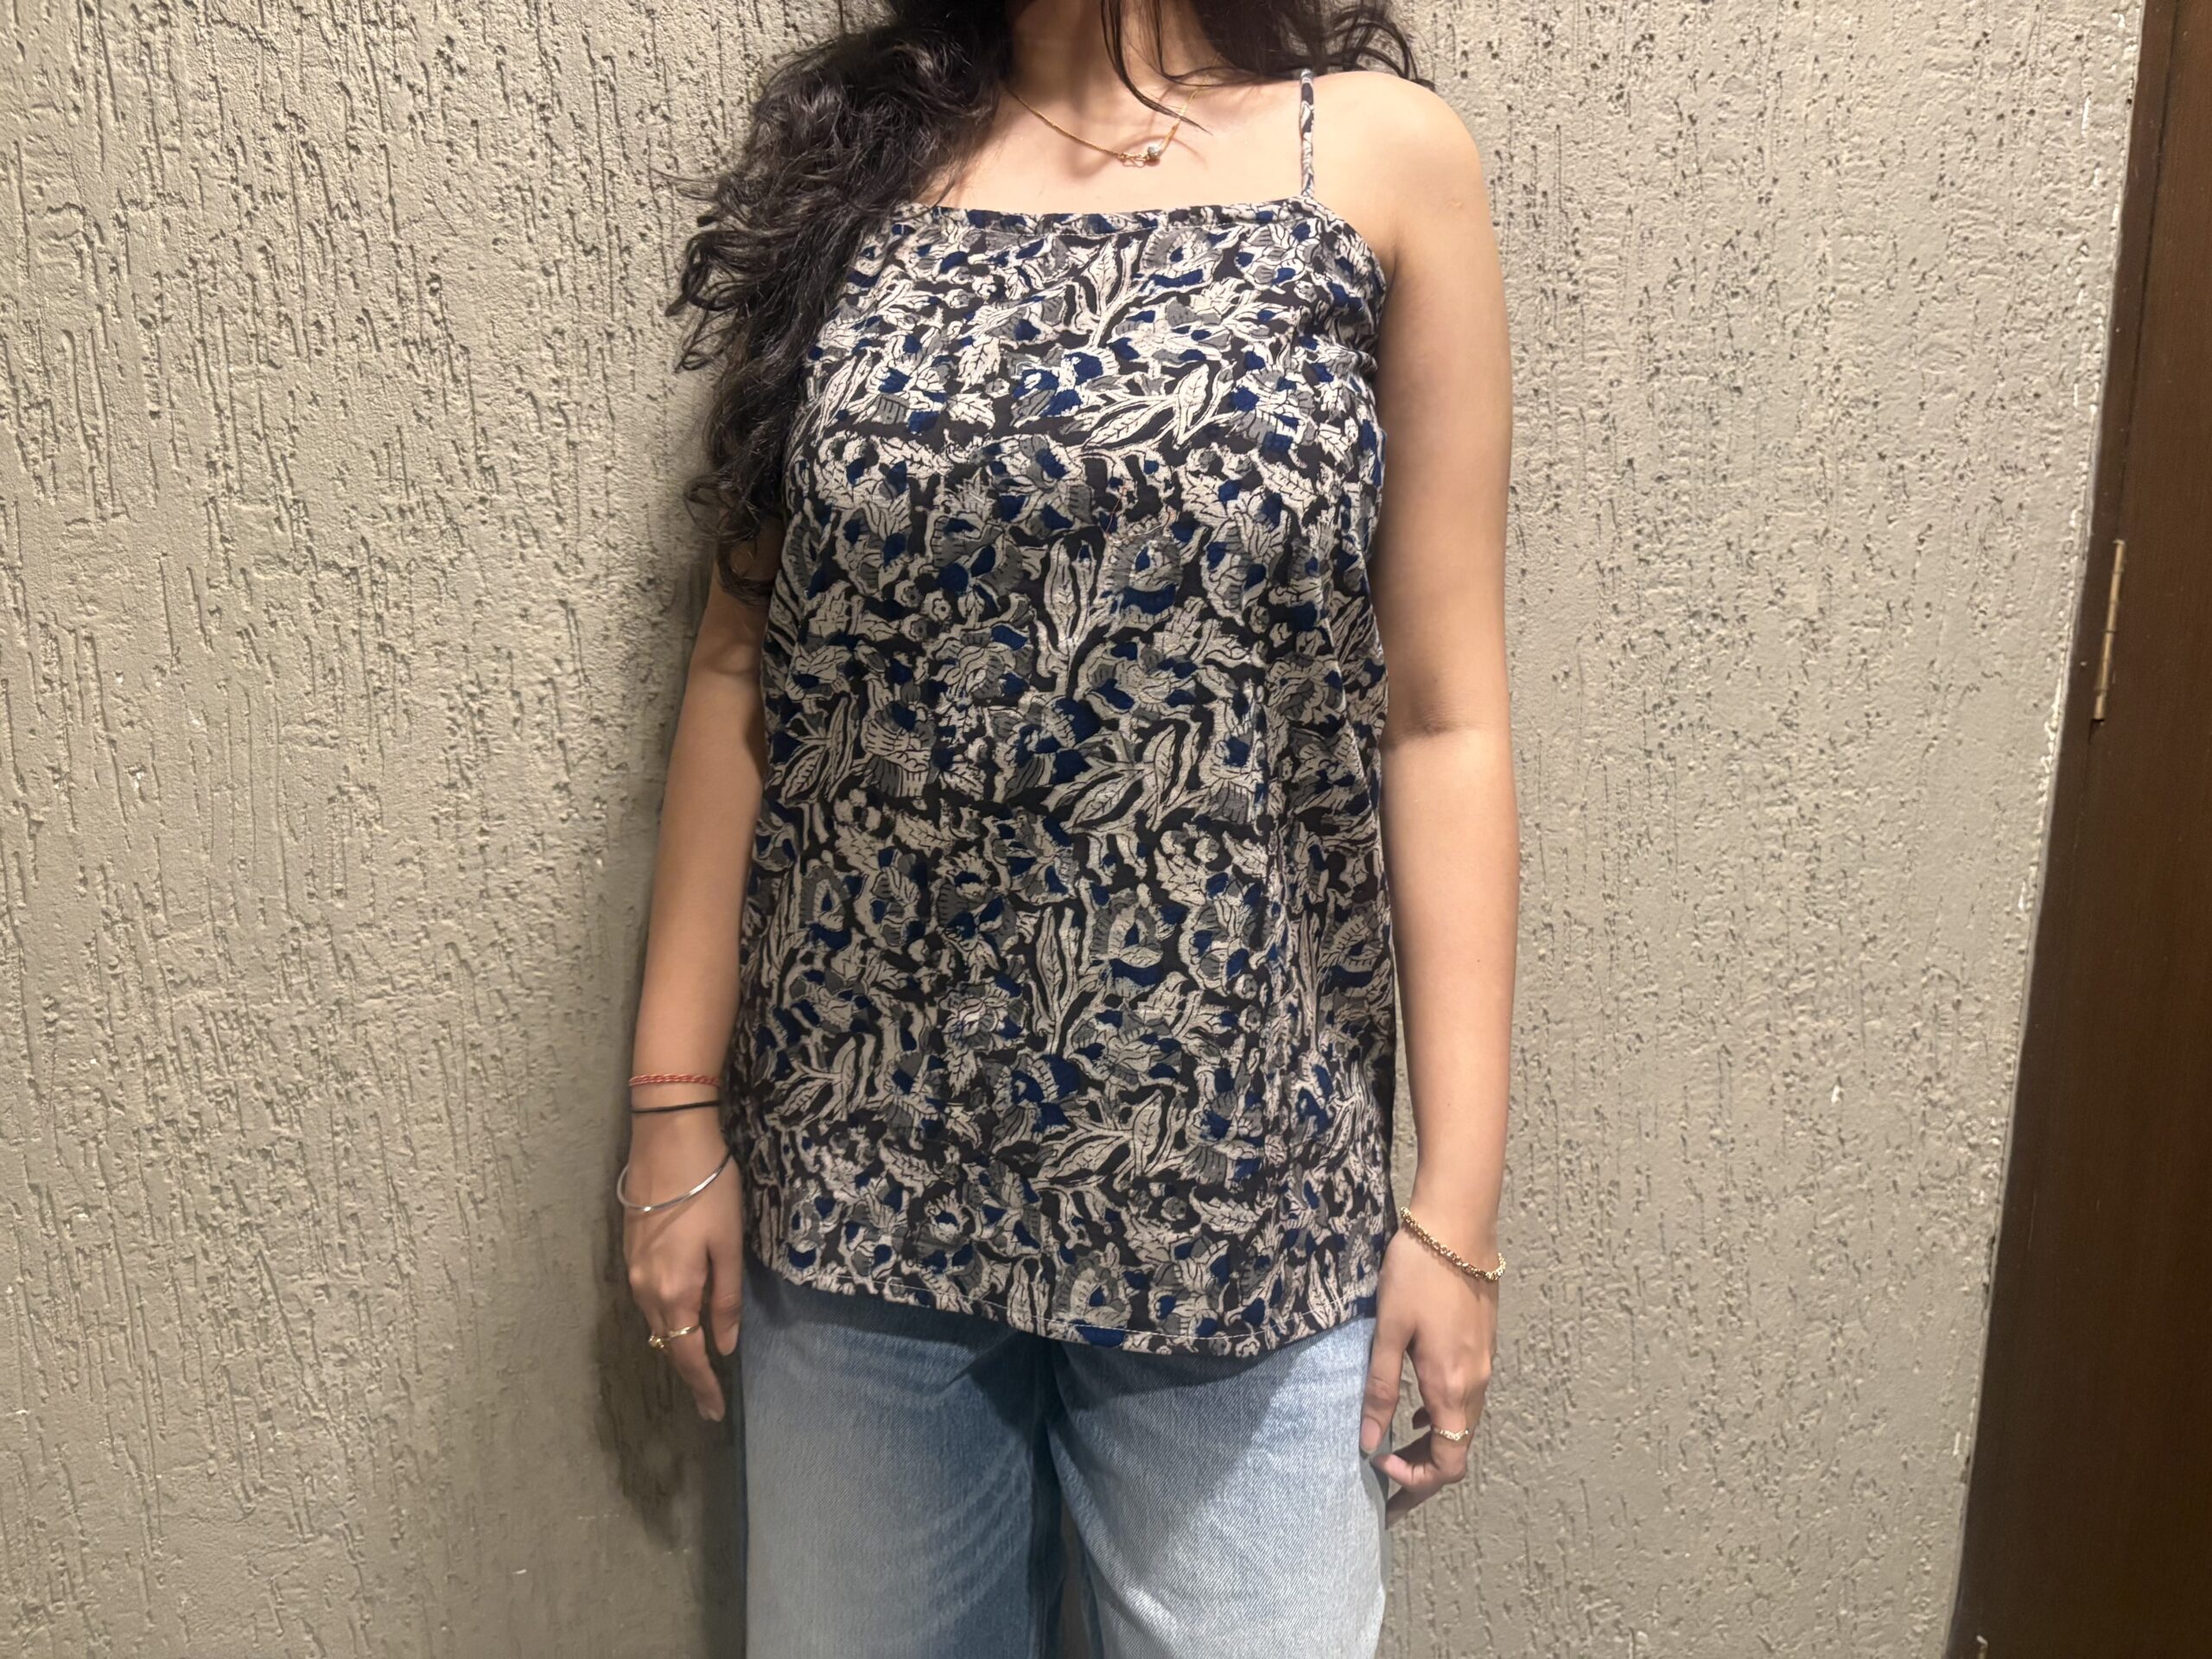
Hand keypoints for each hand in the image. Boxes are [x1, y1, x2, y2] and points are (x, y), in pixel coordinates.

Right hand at [622, 1110, 745, 1420]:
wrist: (666, 1139)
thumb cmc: (709, 1188)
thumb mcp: (729, 1244)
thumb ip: (725, 1299)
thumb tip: (724, 1347)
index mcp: (675, 1291)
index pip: (688, 1354)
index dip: (702, 1385)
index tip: (714, 1413)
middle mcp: (645, 1288)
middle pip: (666, 1343)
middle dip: (688, 1372)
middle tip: (709, 1398)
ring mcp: (632, 1270)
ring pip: (654, 1321)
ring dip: (674, 1344)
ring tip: (698, 1364)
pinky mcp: (628, 1250)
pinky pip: (647, 1299)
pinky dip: (663, 1317)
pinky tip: (679, 1317)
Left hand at [1360, 1220, 1497, 1523]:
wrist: (1457, 1227)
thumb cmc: (1418, 1274)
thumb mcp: (1388, 1333)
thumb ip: (1380, 1391)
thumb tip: (1368, 1445)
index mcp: (1451, 1388)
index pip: (1448, 1464)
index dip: (1416, 1479)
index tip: (1379, 1467)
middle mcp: (1475, 1384)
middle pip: (1456, 1449)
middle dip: (1421, 1469)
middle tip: (1384, 1478)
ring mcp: (1483, 1365)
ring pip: (1461, 1424)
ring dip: (1431, 1443)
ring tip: (1393, 1447)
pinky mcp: (1481, 1346)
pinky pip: (1465, 1398)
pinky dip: (1441, 1415)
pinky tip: (1415, 1407)